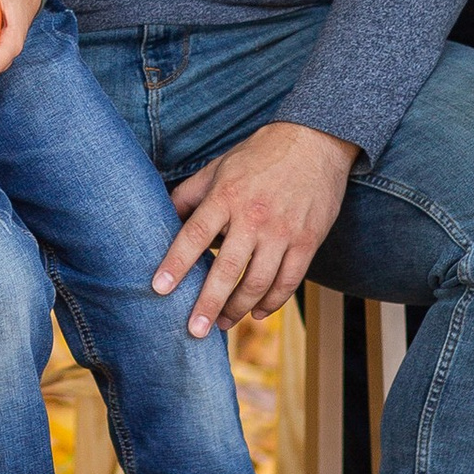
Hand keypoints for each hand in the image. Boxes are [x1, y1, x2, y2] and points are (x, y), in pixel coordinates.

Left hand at [155, 122, 357, 335]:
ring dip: (238, 308)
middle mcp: (254, 216)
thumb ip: (189, 195)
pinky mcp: (307, 242)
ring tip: (221, 323)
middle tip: (194, 331)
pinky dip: (272, 302)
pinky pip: (288, 281)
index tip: (159, 288)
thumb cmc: (259, 156)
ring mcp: (283, 232)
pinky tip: (257, 312)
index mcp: (226, 196)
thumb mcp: (218, 168)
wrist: (314, 143)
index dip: (175, 264)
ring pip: (258, 282)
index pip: (195, 235)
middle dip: (208, 303)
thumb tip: (161, 217)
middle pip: (227, 269)